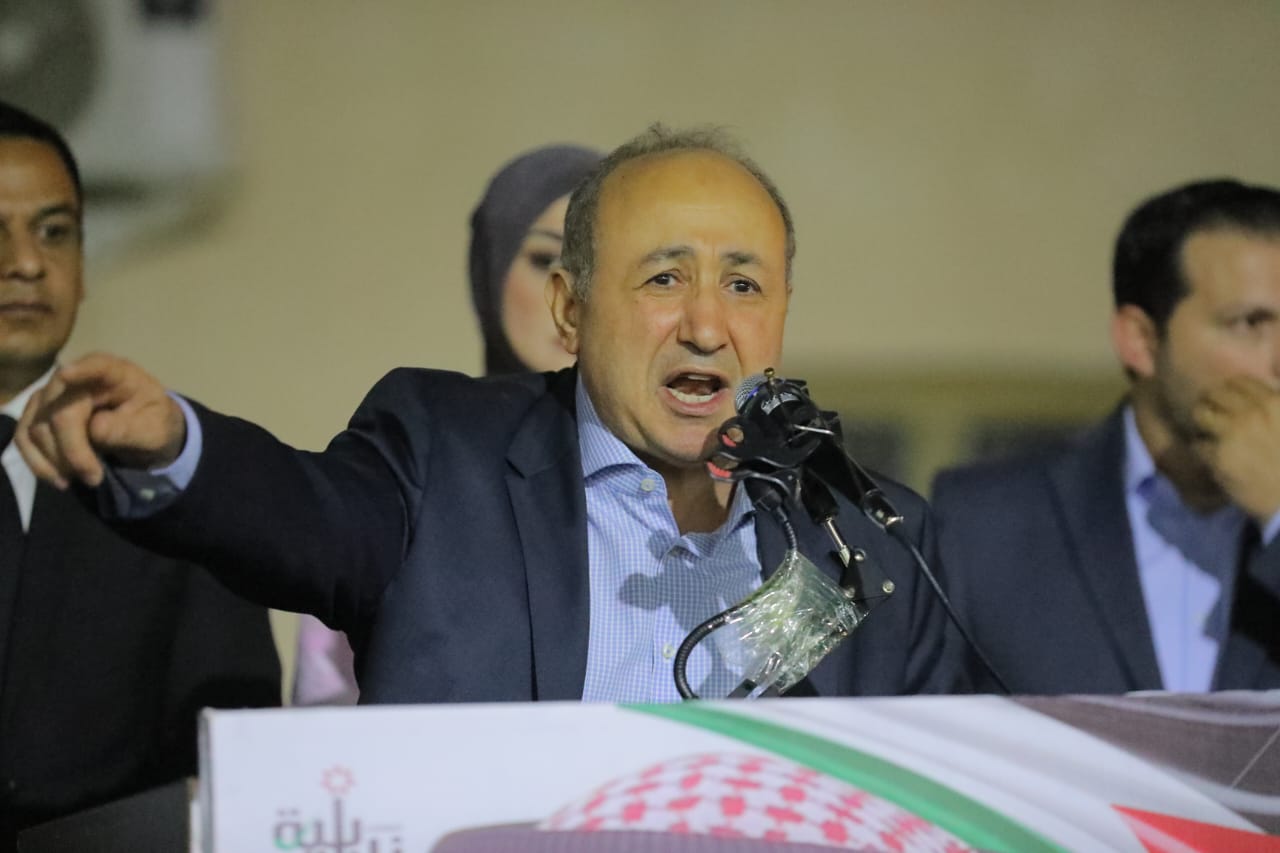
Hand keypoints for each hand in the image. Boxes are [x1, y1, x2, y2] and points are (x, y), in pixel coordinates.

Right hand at [15, 353, 185, 489]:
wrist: (145, 430)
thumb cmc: (153, 422)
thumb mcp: (155, 428)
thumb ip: (129, 428)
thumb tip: (95, 429)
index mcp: (114, 372)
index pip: (96, 366)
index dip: (80, 371)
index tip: (67, 375)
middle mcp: (77, 377)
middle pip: (59, 411)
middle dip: (73, 450)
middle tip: (95, 477)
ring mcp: (53, 395)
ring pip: (38, 427)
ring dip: (56, 460)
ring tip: (86, 479)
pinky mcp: (39, 415)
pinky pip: (25, 437)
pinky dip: (38, 462)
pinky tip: (59, 479)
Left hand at [1191, 376, 1279, 521]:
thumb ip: (1274, 403)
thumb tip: (1267, 377)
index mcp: (1274, 403)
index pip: (1238, 382)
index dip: (1229, 392)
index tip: (1228, 403)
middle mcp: (1251, 413)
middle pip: (1214, 395)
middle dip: (1211, 404)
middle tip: (1213, 418)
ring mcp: (1232, 434)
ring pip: (1200, 414)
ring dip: (1201, 425)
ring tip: (1208, 435)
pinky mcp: (1218, 456)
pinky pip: (1197, 444)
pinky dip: (1202, 451)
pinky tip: (1213, 458)